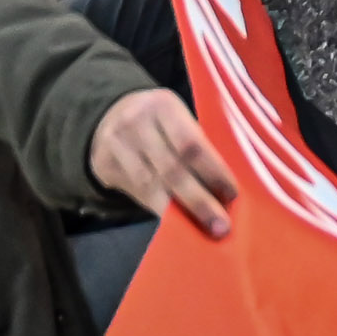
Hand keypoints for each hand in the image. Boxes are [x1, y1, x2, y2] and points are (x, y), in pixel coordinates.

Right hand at [89, 87, 237, 239]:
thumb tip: (223, 187)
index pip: (191, 143)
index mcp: (164, 106)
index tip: (232, 194)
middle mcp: (137, 123)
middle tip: (221, 226)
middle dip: (199, 200)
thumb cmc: (158, 121)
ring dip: (180, 211)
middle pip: (171, 168)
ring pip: (151, 186)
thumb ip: (195, 144)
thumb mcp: (176, 117)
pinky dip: (159, 209)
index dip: (213, 171)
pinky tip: (176, 223)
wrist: (107, 115)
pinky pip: (137, 194)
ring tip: (203, 229)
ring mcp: (117, 144)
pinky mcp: (104, 165)